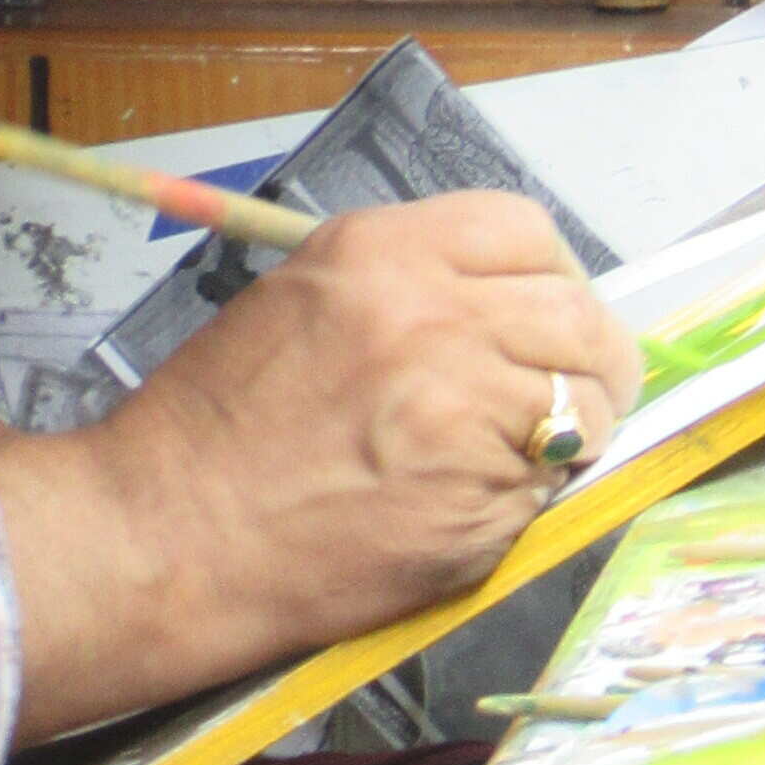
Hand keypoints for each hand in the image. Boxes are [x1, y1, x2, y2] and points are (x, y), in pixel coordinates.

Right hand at [0, 195, 638, 744]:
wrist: (170, 535)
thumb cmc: (217, 425)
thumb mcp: (300, 299)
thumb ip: (407, 284)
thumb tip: (506, 305)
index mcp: (383, 255)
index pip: (526, 229)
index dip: (555, 272)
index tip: (554, 308)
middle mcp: (435, 321)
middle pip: (578, 317)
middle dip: (594, 355)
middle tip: (578, 387)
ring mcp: (464, 416)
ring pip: (587, 406)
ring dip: (578, 428)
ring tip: (532, 449)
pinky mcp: (478, 505)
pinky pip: (551, 486)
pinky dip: (534, 493)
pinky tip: (478, 497)